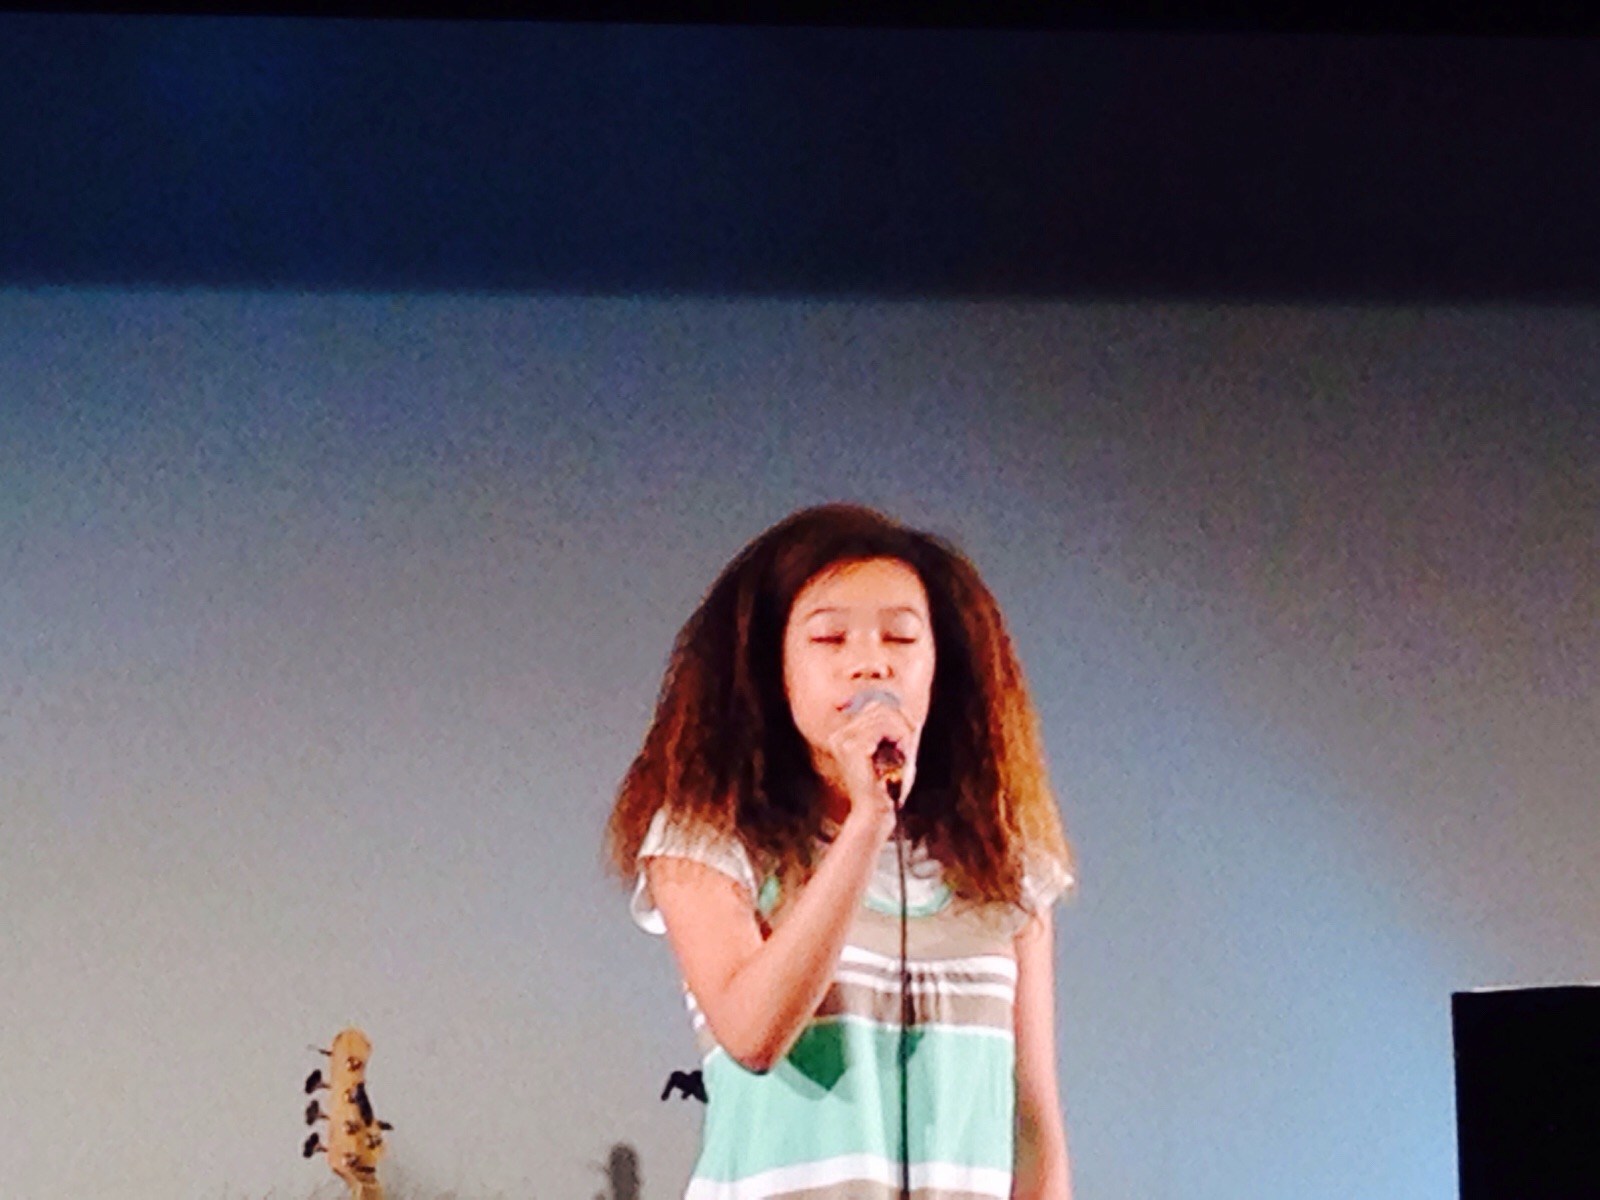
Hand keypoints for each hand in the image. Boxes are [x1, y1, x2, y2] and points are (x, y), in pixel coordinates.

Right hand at [823, 697, 918, 828]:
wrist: (874, 813)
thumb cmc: (884, 787)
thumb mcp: (888, 754)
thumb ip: (892, 731)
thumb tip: (905, 709)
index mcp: (841, 736)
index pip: (872, 705)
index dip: (896, 713)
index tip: (912, 728)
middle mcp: (839, 735)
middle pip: (877, 706)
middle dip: (901, 720)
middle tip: (913, 737)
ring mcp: (844, 740)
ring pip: (883, 715)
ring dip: (902, 730)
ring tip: (908, 749)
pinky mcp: (854, 747)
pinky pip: (884, 727)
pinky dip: (900, 737)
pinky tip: (904, 752)